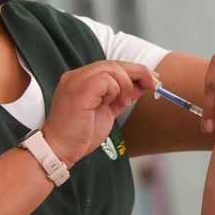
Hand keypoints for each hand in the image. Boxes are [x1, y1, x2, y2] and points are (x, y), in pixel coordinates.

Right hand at [42, 61, 156, 164]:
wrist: (60, 150)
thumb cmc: (80, 134)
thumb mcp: (107, 111)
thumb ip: (121, 95)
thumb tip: (142, 84)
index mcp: (81, 79)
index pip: (111, 66)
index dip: (133, 70)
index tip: (151, 79)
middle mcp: (76, 76)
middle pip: (114, 64)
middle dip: (138, 72)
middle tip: (153, 84)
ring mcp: (76, 80)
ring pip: (112, 69)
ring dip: (125, 86)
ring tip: (122, 103)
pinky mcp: (79, 89)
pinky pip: (107, 80)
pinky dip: (115, 91)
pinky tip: (112, 103)